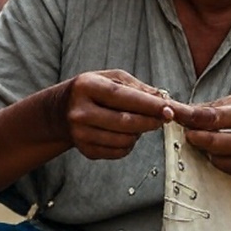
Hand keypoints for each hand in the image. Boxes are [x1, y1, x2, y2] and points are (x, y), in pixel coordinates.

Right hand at [54, 70, 173, 159]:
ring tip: (137, 122)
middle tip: (163, 119)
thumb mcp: (112, 79)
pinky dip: (129, 144)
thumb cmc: (93, 91)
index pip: (122, 97)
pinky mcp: (85, 150)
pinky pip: (119, 152)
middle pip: (125, 122)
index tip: (169, 110)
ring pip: (125, 140)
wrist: (61, 111)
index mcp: (86, 86)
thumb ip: (139, 88)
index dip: (148, 105)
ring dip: (140, 133)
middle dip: (151, 121)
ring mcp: (80, 134)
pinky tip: (124, 133)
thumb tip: (164, 101)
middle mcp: (80, 111)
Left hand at [169, 89, 230, 183]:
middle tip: (190, 132)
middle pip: (215, 145)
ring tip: (214, 139)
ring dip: (210, 151)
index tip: (178, 116)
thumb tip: (194, 112)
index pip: (218, 118)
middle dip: (196, 138)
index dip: (193, 118)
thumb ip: (226, 104)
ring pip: (220, 162)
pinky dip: (225, 161)